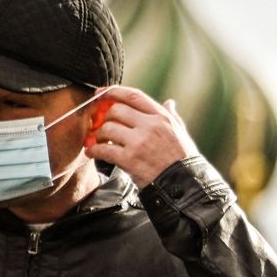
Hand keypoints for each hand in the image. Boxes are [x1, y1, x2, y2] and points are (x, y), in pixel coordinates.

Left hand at [84, 86, 199, 186]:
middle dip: (105, 117)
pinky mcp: (129, 159)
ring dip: (98, 135)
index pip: (133, 96)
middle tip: (102, 126)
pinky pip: (103, 149)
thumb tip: (170, 103)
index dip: (114, 92)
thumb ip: (173, 116)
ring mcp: (139, 142)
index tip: (101, 94)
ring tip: (98, 142)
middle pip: (116, 110)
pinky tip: (92, 153)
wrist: (184, 184)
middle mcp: (150, 125)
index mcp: (162, 117)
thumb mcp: (181, 133)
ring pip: (107, 128)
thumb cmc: (183, 159)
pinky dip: (94, 151)